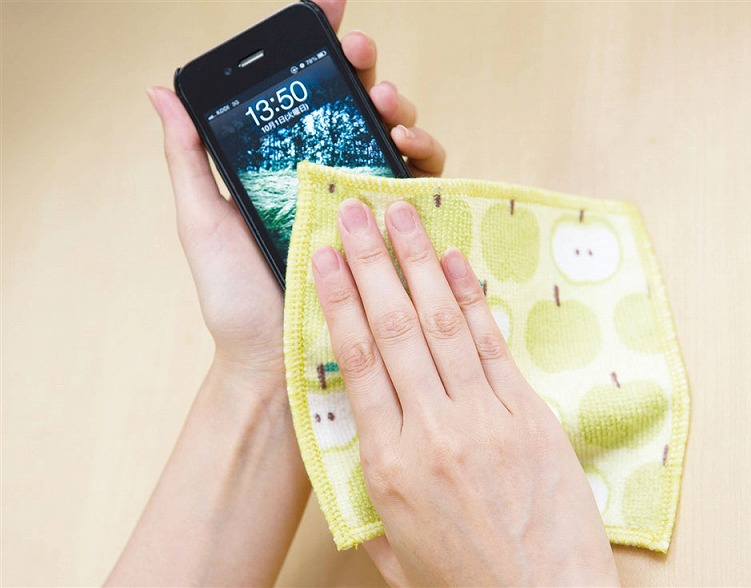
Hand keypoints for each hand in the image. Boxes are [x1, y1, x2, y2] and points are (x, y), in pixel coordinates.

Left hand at [146, 0, 444, 398]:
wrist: (272, 358)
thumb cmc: (235, 295)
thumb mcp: (202, 219)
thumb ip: (188, 157)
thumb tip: (161, 91)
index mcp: (285, 165)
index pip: (304, 98)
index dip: (318, 50)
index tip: (327, 10)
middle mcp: (328, 176)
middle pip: (356, 107)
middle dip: (362, 69)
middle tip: (358, 51)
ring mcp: (364, 202)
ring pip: (394, 137)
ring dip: (397, 108)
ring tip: (386, 102)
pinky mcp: (394, 232)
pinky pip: (420, 184)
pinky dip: (423, 157)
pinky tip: (409, 148)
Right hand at [312, 200, 619, 585]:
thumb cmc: (464, 582)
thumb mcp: (391, 548)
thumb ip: (367, 488)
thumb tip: (354, 437)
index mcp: (388, 465)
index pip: (356, 362)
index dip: (339, 301)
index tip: (326, 257)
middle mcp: (433, 431)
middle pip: (395, 329)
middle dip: (371, 262)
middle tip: (354, 210)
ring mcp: (486, 419)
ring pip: (443, 325)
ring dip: (417, 264)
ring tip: (399, 216)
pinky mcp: (528, 418)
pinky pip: (493, 347)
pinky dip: (472, 300)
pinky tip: (453, 263)